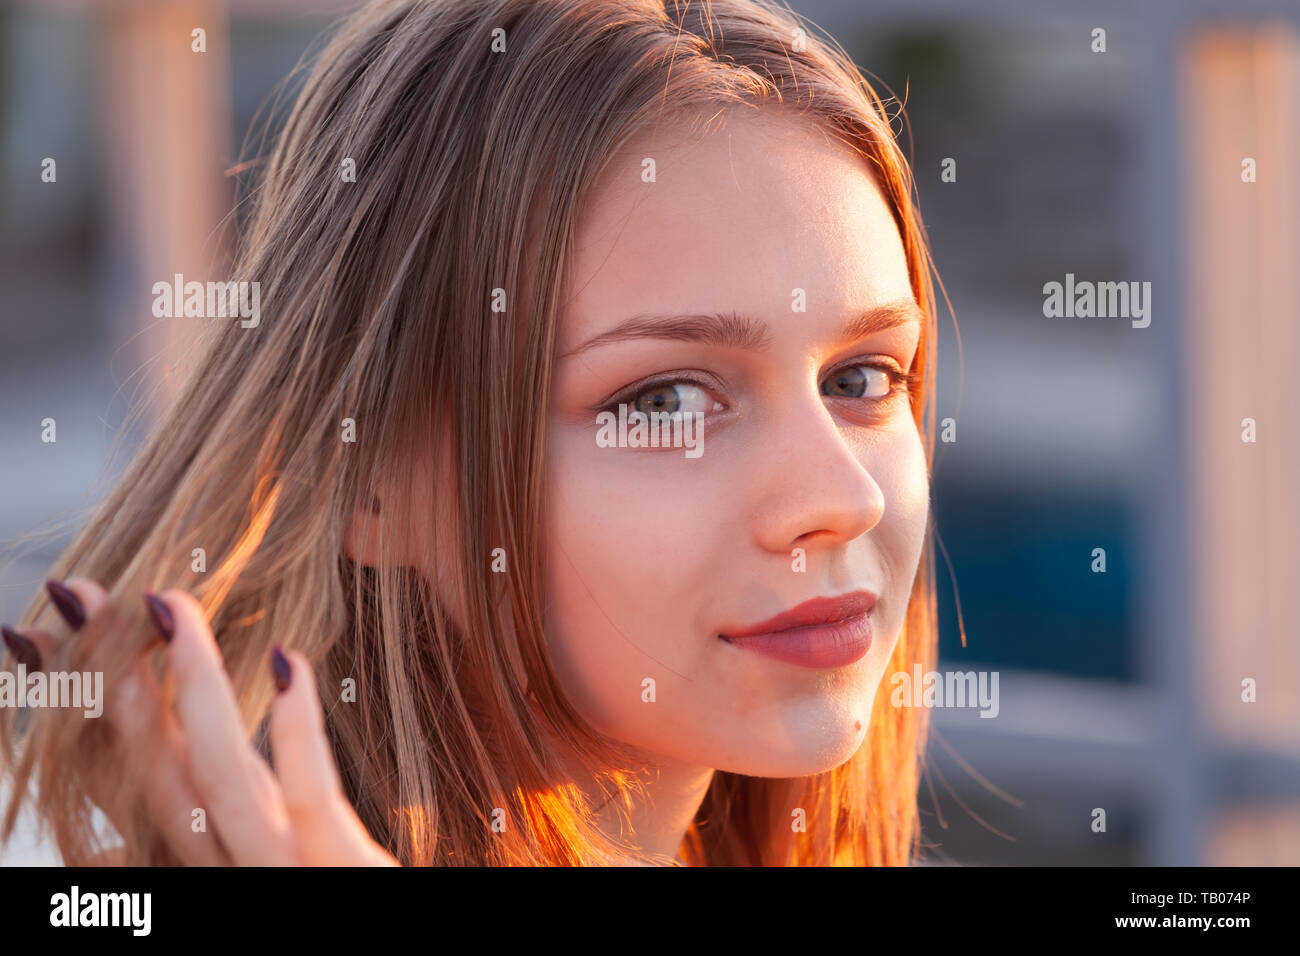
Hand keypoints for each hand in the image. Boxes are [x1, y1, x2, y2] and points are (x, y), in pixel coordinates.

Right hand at [4, 578, 398, 865]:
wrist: (374, 944)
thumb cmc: (313, 886)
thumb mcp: (253, 850)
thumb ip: (205, 818)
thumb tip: (129, 807)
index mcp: (202, 845)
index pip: (126, 769)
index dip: (83, 700)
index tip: (46, 624)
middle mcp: (219, 862)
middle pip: (154, 763)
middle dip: (112, 676)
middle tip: (78, 590)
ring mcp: (277, 869)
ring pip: (220, 775)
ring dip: (191, 685)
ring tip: (168, 603)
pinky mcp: (339, 872)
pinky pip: (312, 800)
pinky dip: (296, 732)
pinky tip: (286, 659)